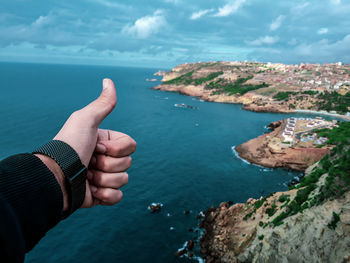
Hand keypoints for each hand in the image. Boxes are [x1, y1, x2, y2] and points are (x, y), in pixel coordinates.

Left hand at [52, 79, 135, 209]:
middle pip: (128, 163)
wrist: (55, 178)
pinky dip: (106, 196)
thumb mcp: (86, 120)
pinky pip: (118, 197)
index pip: (131, 145)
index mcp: (107, 142)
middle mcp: (106, 159)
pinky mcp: (101, 195)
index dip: (117, 148)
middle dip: (108, 165)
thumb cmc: (69, 146)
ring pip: (124, 180)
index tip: (97, 145)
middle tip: (89, 162)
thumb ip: (102, 104)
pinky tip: (92, 192)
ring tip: (86, 178)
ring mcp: (104, 178)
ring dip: (104, 180)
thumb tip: (108, 81)